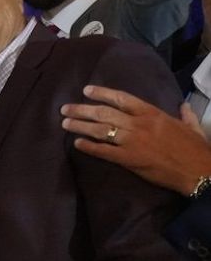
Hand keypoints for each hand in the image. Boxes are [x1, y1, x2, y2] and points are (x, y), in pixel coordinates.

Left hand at [60, 85, 210, 194]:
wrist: (199, 170)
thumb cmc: (195, 148)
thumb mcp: (192, 126)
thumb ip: (184, 114)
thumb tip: (183, 105)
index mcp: (152, 113)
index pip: (122, 98)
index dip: (102, 93)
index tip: (86, 90)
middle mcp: (138, 124)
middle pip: (104, 113)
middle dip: (82, 109)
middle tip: (65, 108)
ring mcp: (132, 141)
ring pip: (100, 130)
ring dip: (80, 126)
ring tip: (64, 123)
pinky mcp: (128, 159)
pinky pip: (103, 151)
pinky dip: (89, 147)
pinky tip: (76, 144)